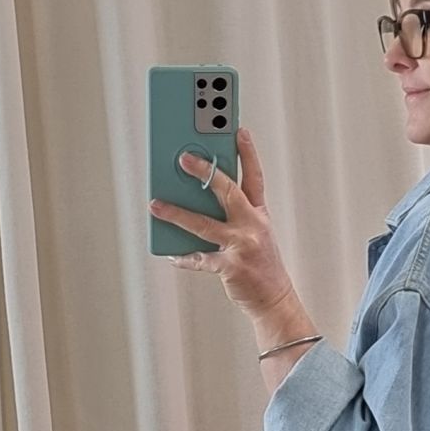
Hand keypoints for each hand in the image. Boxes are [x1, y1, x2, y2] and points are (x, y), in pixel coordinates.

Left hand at [150, 126, 294, 317]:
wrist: (274, 300)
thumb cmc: (260, 264)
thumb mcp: (255, 233)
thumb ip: (233, 214)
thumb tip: (197, 198)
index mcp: (258, 214)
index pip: (254, 177)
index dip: (247, 153)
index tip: (238, 130)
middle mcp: (252, 225)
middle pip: (227, 191)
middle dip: (204, 172)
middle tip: (183, 157)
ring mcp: (242, 245)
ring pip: (204, 224)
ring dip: (177, 213)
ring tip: (156, 204)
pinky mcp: (231, 267)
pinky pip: (201, 258)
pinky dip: (184, 257)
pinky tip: (172, 253)